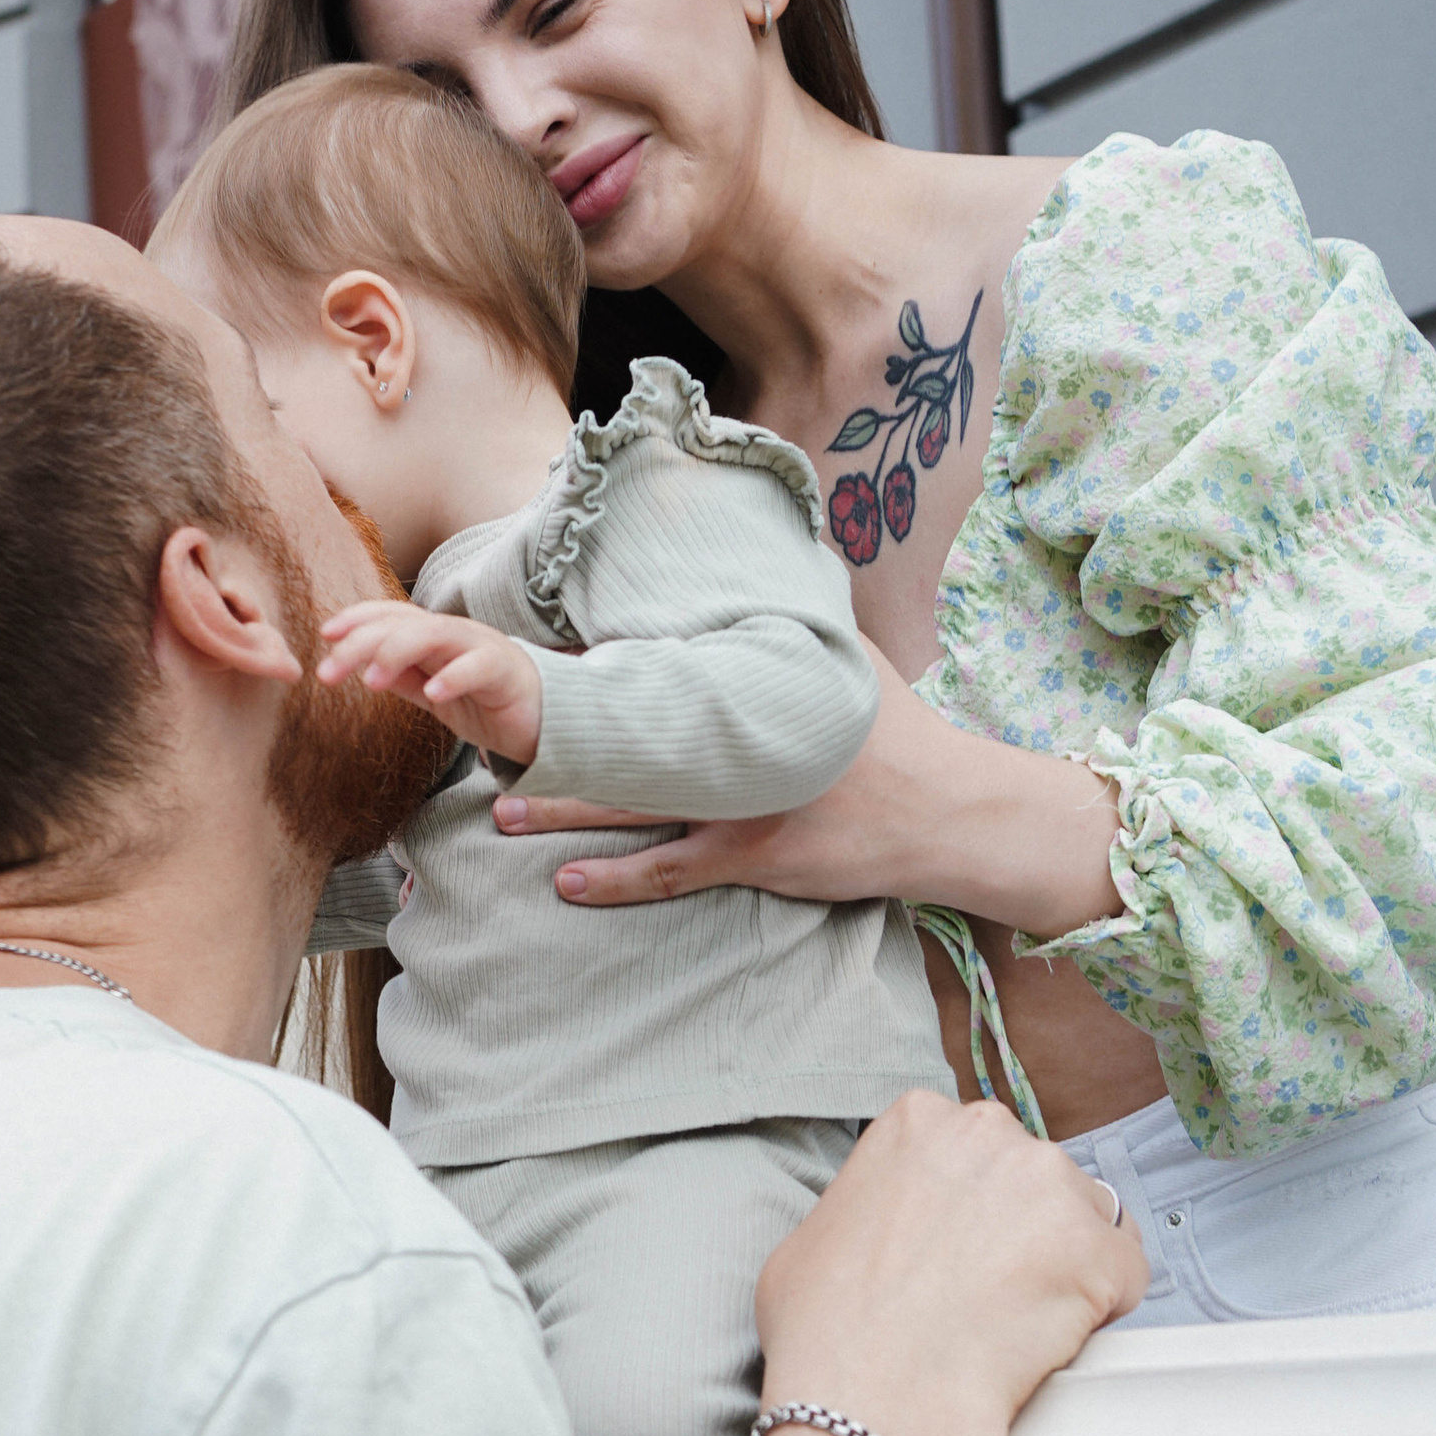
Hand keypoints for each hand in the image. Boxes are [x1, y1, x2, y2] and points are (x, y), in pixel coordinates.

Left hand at [317, 599, 544, 769]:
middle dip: (361, 643)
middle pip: (404, 623)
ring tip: (372, 681)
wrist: (548, 722)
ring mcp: (483, 648)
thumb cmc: (489, 703)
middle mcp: (456, 634)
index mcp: (436, 636)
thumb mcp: (434, 692)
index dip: (357, 618)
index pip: (392, 615)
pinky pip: (479, 668)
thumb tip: (360, 669)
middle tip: (327, 673)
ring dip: (398, 653)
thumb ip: (403, 678)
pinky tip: (433, 693)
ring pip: (436, 635)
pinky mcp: (508, 672)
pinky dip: (454, 677)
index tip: (324, 636)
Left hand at [494, 646, 1121, 933]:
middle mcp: (738, 740)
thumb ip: (784, 616)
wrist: (949, 809)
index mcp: (751, 683)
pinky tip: (570, 884)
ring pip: (635, 808)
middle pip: (626, 738)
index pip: (656, 668)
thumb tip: (755, 551)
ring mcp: (744, 804)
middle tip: (486, 737)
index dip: (588, 667)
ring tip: (501, 810)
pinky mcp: (756, 857)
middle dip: (554, 739)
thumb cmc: (894, 727)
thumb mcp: (842, 653)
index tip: (529, 658)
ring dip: (564, 811)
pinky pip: (673, 871)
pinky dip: (619, 880)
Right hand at [757, 1091, 1148, 1435]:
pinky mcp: (1101, 1253)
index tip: (958, 1250)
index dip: (969, 1206)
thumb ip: (866, 1207)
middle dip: (1023, 1227)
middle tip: (989, 1292)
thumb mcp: (811, 1235)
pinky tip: (1056, 1341)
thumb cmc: (826, 1330)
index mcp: (919, 1121)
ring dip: (1065, 1263)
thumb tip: (882, 1232)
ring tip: (1019, 1324)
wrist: (872, 1397)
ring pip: (1085, 1219)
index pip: (973, 1150)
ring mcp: (1054, 1189)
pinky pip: (1126, 1276)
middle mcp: (991, 1133)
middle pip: (1033, 1175)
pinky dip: (1103, 1309)